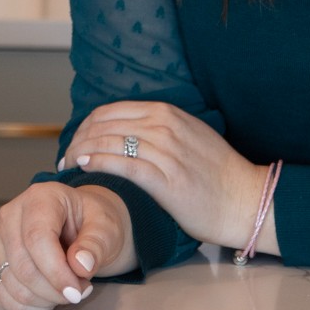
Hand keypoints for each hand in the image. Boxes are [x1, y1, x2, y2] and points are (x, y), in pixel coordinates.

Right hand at [0, 181, 133, 309]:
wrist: (81, 224)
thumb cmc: (91, 222)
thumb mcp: (106, 227)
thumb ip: (95, 244)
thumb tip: (80, 265)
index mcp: (39, 198)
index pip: (37, 238)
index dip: (56, 271)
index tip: (77, 291)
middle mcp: (11, 215)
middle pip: (22, 265)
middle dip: (54, 289)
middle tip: (81, 291)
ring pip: (13, 284)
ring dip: (45, 299)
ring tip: (68, 290)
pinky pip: (6, 297)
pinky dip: (31, 307)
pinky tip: (50, 297)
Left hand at [62, 100, 273, 253]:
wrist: (245, 199)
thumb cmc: (216, 173)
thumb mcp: (187, 134)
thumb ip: (157, 128)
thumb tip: (122, 132)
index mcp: (167, 113)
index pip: (110, 111)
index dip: (85, 125)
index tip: (74, 141)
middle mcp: (164, 126)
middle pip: (104, 124)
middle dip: (77, 138)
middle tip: (64, 156)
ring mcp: (166, 151)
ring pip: (108, 142)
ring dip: (81, 151)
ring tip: (68, 164)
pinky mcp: (166, 179)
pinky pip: (122, 165)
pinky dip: (97, 162)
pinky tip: (84, 166)